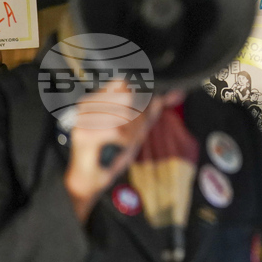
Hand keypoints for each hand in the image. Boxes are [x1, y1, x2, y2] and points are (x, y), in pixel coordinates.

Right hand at [63, 82, 181, 222]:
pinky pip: (118, 131)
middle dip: (137, 119)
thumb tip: (176, 93)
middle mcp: (88, 104)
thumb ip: (154, 110)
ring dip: (131, 133)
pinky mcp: (84, 133)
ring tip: (122, 142)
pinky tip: (117, 147)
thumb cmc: (111, 152)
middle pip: (128, 97)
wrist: (89, 178)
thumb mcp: (136, 128)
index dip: (138, 99)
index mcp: (98, 98)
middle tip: (129, 134)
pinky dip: (124, 142)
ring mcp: (84, 117)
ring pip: (125, 114)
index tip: (138, 117)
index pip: (124, 82)